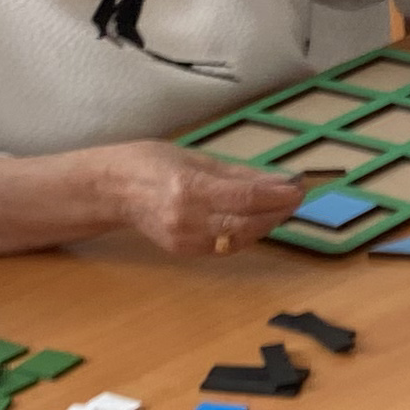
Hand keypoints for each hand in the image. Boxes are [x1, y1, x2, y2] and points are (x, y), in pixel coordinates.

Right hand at [90, 143, 306, 256]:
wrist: (110, 191)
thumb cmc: (151, 163)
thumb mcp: (195, 158)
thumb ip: (239, 173)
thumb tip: (279, 180)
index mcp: (188, 189)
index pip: (245, 198)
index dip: (277, 196)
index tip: (299, 188)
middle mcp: (187, 219)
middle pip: (247, 222)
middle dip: (278, 211)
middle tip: (297, 196)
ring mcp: (184, 240)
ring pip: (240, 238)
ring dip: (266, 224)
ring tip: (282, 206)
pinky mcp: (184, 252)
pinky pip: (226, 246)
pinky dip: (247, 233)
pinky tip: (257, 219)